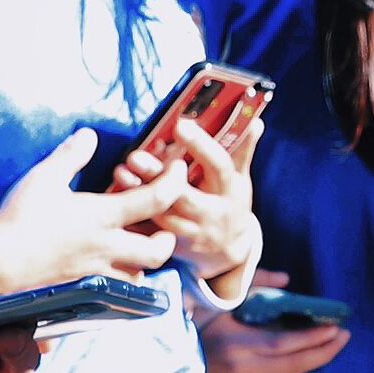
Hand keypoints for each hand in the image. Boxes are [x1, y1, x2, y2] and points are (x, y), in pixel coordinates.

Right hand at [0, 128, 182, 291]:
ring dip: (145, 261)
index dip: (174, 182)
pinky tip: (110, 266)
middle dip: (169, 237)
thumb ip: (70, 156)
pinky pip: (113, 288)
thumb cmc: (19, 217)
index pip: (155, 200)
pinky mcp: (80, 285)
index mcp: (102, 216)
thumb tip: (88, 135)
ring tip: (137, 245)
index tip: (178, 168)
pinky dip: (121, 278)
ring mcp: (94, 270)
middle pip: (157, 251)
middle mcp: (106, 246)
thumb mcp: (44, 177)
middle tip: (163, 223)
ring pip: (138, 275)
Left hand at [122, 111, 260, 298]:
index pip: (219, 166)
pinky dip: (134, 216)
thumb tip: (255, 121)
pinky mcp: (175, 246)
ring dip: (139, 195)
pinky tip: (118, 198)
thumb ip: (243, 150)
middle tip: (135, 156)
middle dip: (159, 176)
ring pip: (163, 216)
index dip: (201, 146)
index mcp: (231, 191)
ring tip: (120, 174)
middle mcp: (213, 213)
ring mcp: (193, 233)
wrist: (229, 251)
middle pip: (184, 196)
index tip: (180, 125)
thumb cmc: (231, 203)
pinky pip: (151, 233)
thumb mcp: (240, 178)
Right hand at [196, 268, 346, 372]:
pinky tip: (311, 353)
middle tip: (345, 335)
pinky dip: (297, 364)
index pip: (281, 344)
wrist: (168, 342)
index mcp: (234, 341)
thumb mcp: (221, 292)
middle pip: (290, 365)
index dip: (311, 338)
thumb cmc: (194, 309)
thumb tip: (287, 281)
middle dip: (322, 352)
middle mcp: (240, 365)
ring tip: (334, 344)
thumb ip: (254, 283)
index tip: (335, 327)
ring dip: (313, 360)